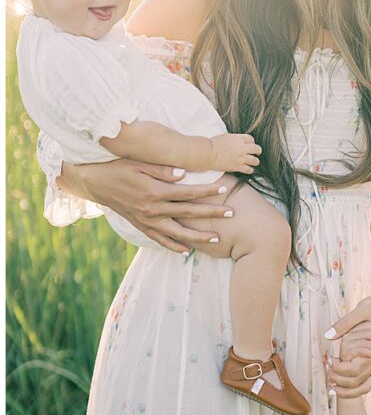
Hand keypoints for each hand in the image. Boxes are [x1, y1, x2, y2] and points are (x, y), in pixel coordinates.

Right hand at [70, 158, 237, 252]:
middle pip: (187, 213)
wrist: (96, 183)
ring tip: (216, 239)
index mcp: (154, 191)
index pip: (187, 192)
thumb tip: (184, 174)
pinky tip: (187, 250)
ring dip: (198, 237)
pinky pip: (159, 240)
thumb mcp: (139, 163)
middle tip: (231, 213)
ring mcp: (146, 221)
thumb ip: (162, 169)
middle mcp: (152, 209)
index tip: (225, 188)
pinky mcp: (140, 226)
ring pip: (177, 232)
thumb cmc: (119, 168)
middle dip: (211, 214)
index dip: (207, 191)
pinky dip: (174, 246)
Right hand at [210, 133, 260, 172]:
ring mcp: (240, 158)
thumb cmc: (214, 144)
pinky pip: (249, 169)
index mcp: (239, 139)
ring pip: (255, 161)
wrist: (208, 153)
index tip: (250, 145)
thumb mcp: (227, 136)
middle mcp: (242, 148)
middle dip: (257, 151)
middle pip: (257, 149)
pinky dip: (250, 169)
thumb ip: (236, 139)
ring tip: (253, 162)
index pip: (251, 139)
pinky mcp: (237, 167)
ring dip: (255, 161)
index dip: (252, 142)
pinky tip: (248, 169)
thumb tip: (241, 141)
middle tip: (256, 153)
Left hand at [325, 295, 370, 397]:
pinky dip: (354, 385)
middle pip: (357, 382)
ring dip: (347, 391)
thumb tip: (327, 336)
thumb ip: (344, 324)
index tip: (328, 360)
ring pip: (363, 386)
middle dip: (339, 381)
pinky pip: (367, 381)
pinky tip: (342, 382)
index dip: (338, 370)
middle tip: (326, 371)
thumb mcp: (360, 310)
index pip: (354, 370)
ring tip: (331, 388)